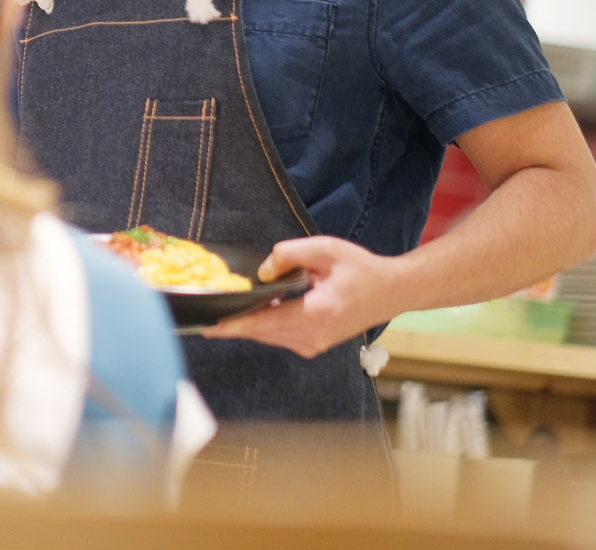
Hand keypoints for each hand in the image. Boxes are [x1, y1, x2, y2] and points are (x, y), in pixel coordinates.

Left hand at [199, 236, 404, 356]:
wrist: (390, 292)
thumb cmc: (360, 269)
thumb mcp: (326, 249)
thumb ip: (290, 254)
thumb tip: (262, 272)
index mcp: (317, 313)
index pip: (265, 323)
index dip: (233, 326)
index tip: (207, 327)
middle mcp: (313, 336)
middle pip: (261, 332)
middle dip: (233, 322)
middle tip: (205, 312)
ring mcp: (313, 345)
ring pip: (268, 337)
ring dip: (249, 322)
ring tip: (229, 307)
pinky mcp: (313, 345)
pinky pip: (279, 337)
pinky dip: (265, 324)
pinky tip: (260, 308)